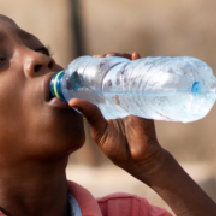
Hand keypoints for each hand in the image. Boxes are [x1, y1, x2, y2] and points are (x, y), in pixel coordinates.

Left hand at [68, 52, 168, 180]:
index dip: (95, 71)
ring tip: (114, 56)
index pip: (99, 83)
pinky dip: (139, 67)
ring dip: (121, 60)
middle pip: (113, 74)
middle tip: (102, 58)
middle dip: (108, 62)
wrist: (140, 160)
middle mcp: (119, 98)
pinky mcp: (143, 99)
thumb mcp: (99, 130)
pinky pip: (141, 80)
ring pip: (126, 73)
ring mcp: (132, 97)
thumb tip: (72, 100)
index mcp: (106, 104)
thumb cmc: (118, 148)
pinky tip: (135, 57)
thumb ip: (89, 114)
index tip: (90, 62)